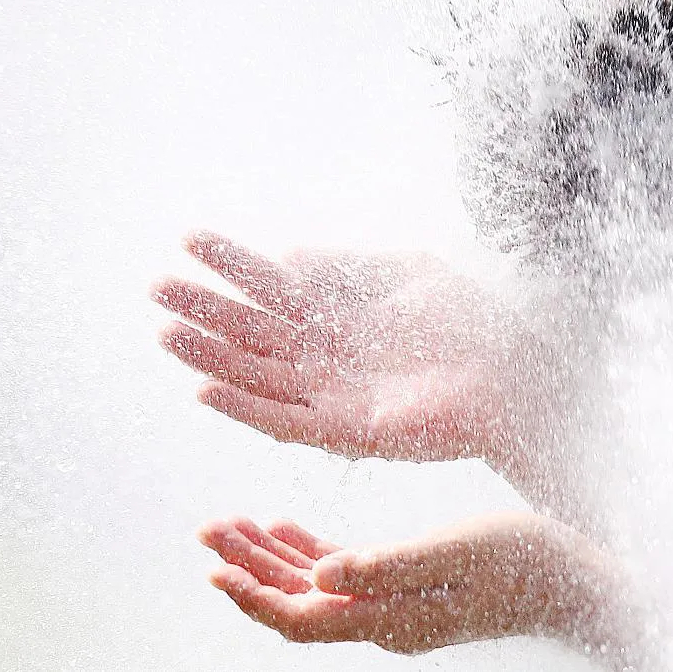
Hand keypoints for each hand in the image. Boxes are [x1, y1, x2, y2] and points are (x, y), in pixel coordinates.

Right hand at [153, 231, 553, 466]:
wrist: (515, 373)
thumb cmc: (471, 319)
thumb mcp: (407, 273)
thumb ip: (346, 266)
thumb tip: (286, 255)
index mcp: (339, 314)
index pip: (273, 285)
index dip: (232, 263)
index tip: (189, 240)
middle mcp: (327, 355)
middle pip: (253, 330)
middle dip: (206, 308)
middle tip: (157, 286)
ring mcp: (332, 394)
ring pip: (257, 374)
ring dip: (211, 356)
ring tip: (165, 332)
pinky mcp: (346, 432)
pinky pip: (284, 421)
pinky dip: (246, 407)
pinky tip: (207, 388)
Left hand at [196, 512, 625, 656]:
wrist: (573, 579)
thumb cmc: (522, 560)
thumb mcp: (454, 550)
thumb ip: (385, 563)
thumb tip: (321, 573)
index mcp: (388, 617)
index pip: (301, 618)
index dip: (252, 597)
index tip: (212, 570)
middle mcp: (382, 619)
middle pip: (295, 600)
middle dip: (246, 568)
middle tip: (207, 529)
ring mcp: (393, 603)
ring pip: (312, 584)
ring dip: (269, 556)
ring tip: (230, 523)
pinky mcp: (407, 583)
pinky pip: (342, 572)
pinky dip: (308, 548)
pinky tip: (284, 525)